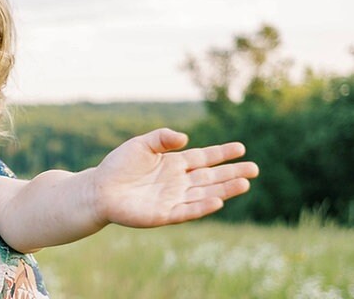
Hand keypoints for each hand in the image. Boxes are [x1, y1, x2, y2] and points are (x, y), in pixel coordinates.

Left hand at [91, 128, 258, 227]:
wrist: (99, 190)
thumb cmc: (119, 166)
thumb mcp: (141, 145)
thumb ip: (162, 138)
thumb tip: (186, 139)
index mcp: (175, 164)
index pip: (204, 158)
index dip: (222, 153)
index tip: (241, 148)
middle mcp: (178, 182)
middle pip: (211, 177)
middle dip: (232, 173)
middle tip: (255, 169)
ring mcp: (173, 199)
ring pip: (204, 194)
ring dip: (224, 190)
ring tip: (244, 183)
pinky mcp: (164, 214)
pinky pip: (187, 211)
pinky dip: (202, 207)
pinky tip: (218, 201)